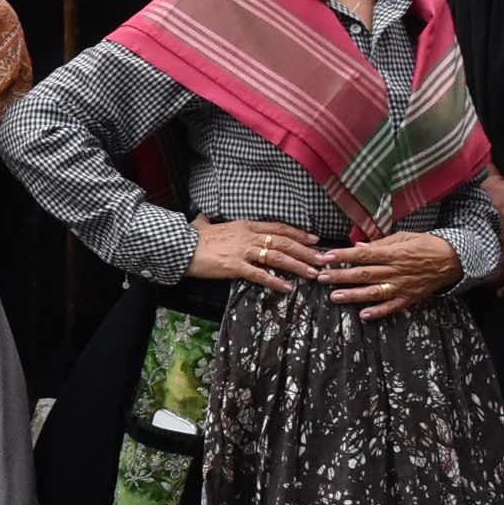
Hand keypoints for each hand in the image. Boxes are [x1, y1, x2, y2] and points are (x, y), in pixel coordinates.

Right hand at [185, 218, 323, 291]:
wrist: (180, 247)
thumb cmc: (192, 237)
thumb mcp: (203, 224)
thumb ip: (208, 221)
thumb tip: (203, 216)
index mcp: (245, 225)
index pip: (279, 228)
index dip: (299, 234)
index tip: (314, 240)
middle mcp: (248, 236)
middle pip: (284, 242)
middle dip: (307, 251)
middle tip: (323, 259)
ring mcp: (243, 251)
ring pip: (278, 257)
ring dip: (298, 266)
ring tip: (312, 274)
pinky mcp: (235, 267)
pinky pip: (260, 275)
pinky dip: (276, 281)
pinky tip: (287, 287)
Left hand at [321, 231, 463, 318]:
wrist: (453, 259)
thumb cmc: (427, 245)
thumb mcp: (404, 237)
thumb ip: (380, 244)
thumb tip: (358, 247)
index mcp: (393, 253)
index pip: (363, 255)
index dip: (343, 256)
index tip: (326, 258)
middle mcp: (396, 271)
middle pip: (363, 274)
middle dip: (340, 276)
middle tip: (322, 278)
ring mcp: (402, 286)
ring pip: (373, 292)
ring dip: (353, 295)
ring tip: (335, 297)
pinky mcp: (409, 297)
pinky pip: (392, 307)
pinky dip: (378, 312)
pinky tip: (364, 315)